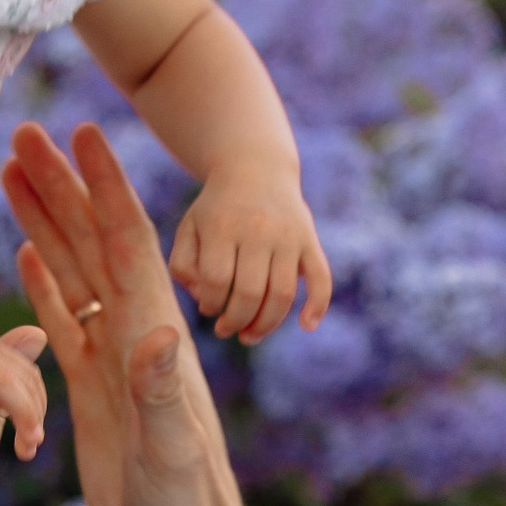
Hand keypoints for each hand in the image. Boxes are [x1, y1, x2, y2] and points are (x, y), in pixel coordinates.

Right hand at [3, 122, 252, 505]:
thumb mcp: (173, 453)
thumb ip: (162, 394)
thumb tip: (157, 335)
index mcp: (154, 339)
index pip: (129, 246)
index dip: (106, 187)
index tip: (83, 130)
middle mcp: (136, 337)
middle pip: (94, 243)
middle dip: (62, 185)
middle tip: (23, 131)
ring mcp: (113, 361)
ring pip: (74, 273)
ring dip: (45, 221)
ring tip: (13, 171)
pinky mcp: (94, 391)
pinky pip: (66, 322)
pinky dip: (45, 282)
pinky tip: (26, 250)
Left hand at [167, 170, 331, 341]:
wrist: (256, 169)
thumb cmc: (217, 209)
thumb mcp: (189, 228)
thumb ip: (184, 265)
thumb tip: (205, 300)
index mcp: (223, 226)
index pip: (216, 281)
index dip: (211, 305)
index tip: (209, 308)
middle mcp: (258, 230)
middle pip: (249, 293)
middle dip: (235, 321)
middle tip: (226, 329)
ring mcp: (288, 236)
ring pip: (282, 294)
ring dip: (266, 325)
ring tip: (250, 335)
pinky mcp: (309, 240)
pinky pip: (321, 278)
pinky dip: (317, 306)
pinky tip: (306, 326)